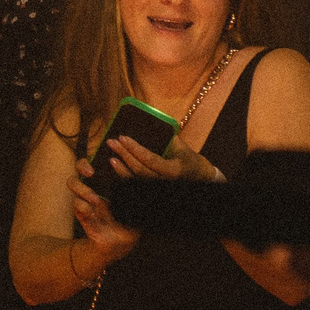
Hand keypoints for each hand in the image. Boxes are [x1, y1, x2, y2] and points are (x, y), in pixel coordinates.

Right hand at [67, 162, 140, 263]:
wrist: (120, 243)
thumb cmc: (129, 219)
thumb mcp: (135, 204)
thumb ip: (135, 190)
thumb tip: (140, 175)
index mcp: (106, 181)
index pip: (99, 160)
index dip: (97, 152)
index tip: (105, 159)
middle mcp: (93, 186)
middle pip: (79, 165)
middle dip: (82, 165)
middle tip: (91, 173)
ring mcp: (85, 198)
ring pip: (72, 182)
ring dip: (82, 189)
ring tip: (96, 200)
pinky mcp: (81, 213)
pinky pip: (76, 204)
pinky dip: (83, 207)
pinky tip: (92, 212)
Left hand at [98, 130, 220, 184]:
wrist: (198, 178)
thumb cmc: (189, 159)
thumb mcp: (182, 147)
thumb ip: (166, 136)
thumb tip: (149, 120)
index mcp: (173, 170)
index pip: (150, 160)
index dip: (134, 149)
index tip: (122, 137)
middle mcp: (164, 181)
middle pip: (139, 170)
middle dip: (124, 155)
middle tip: (111, 142)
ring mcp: (157, 187)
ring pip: (135, 180)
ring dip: (121, 168)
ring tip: (111, 157)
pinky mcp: (152, 189)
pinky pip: (135, 183)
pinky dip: (124, 175)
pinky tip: (117, 167)